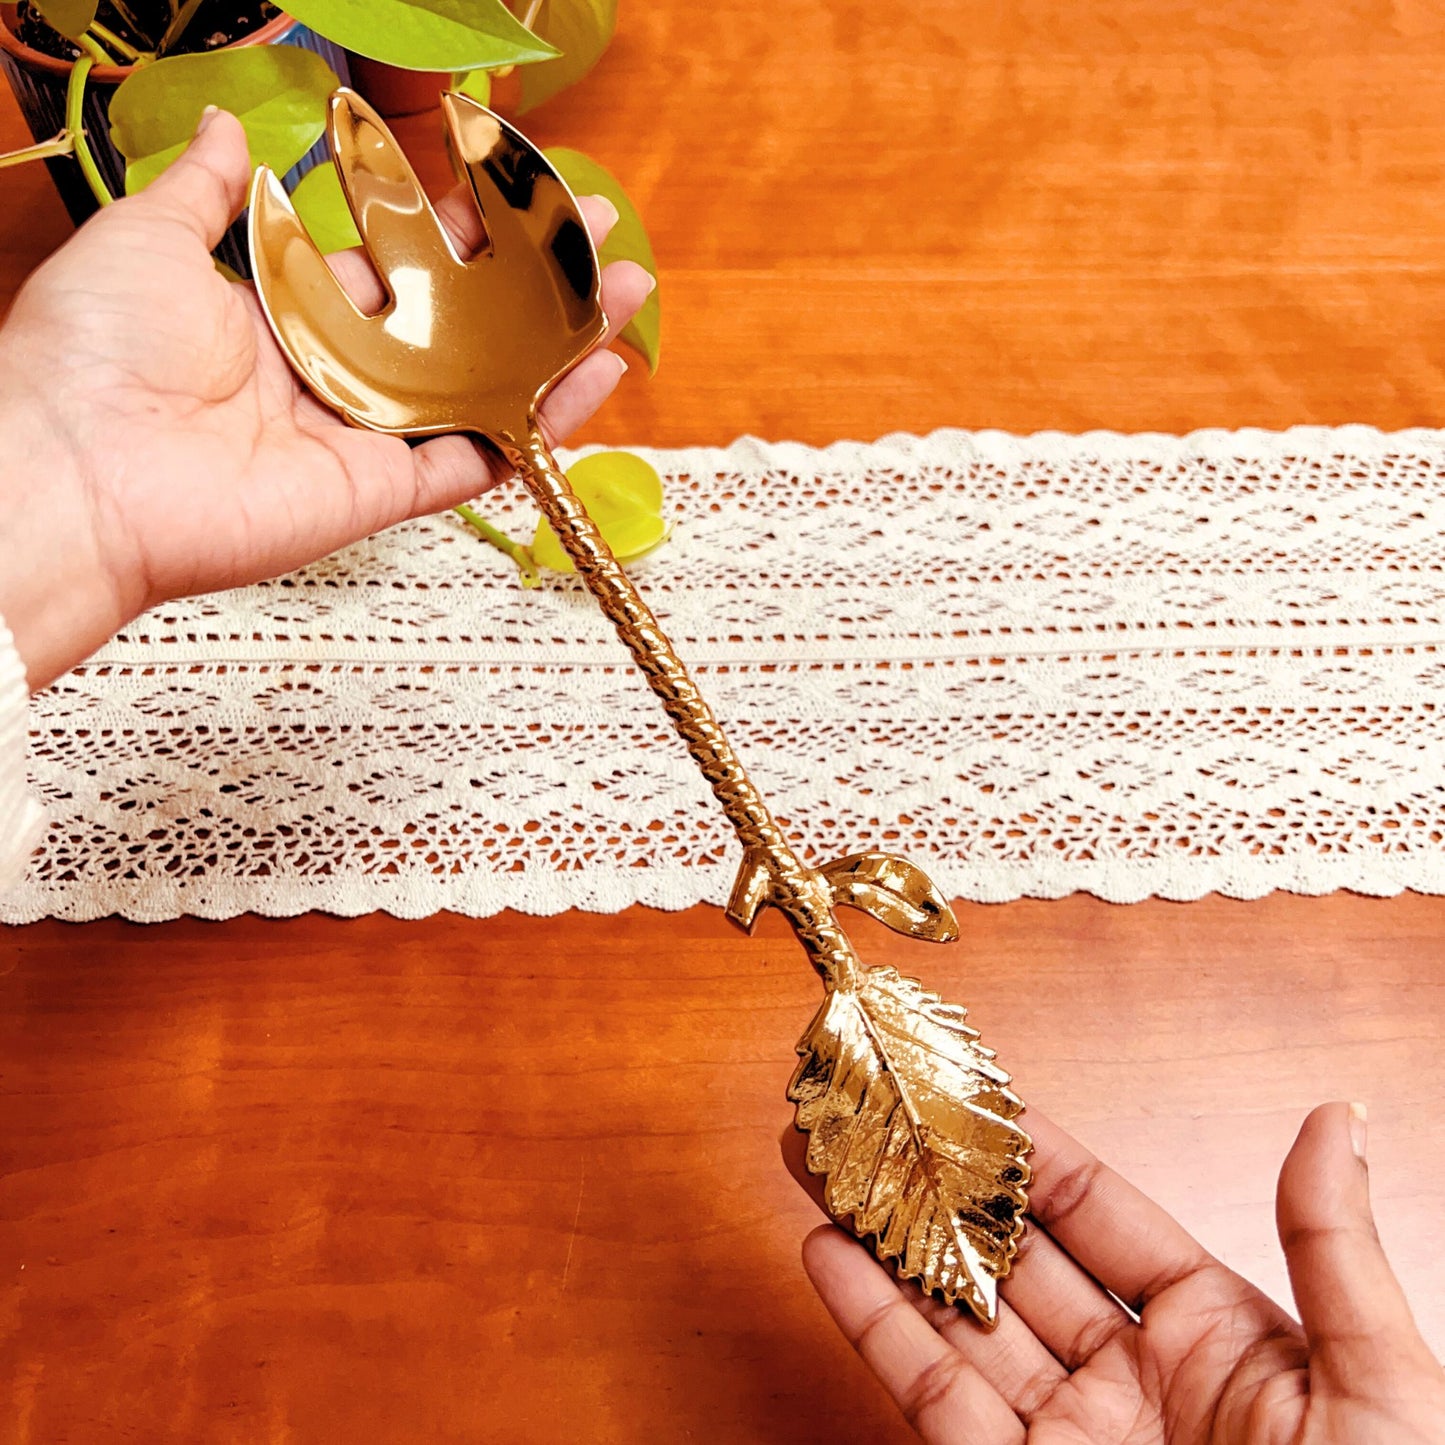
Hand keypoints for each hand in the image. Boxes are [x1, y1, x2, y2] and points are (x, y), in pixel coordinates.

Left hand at [0, 108, 652, 689]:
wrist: (74, 470)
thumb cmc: (94, 350)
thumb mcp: (146, 237)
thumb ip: (204, 189)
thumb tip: (228, 126)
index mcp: (288, 312)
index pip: (397, 263)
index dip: (460, 227)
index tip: (514, 187)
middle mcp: (338, 375)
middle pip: (460, 324)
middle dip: (533, 279)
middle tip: (593, 234)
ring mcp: (368, 436)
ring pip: (486, 390)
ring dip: (558, 345)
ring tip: (621, 294)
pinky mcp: (385, 491)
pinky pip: (480, 458)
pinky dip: (541, 426)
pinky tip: (593, 377)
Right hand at [784, 1103, 1444, 1442]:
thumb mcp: (1380, 1387)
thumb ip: (1330, 1252)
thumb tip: (1335, 1118)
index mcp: (1217, 1337)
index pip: (1096, 1211)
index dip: (1027, 1146)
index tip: (967, 1084)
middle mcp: (1130, 1381)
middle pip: (1008, 1255)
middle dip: (934, 1180)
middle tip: (869, 1110)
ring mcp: (1069, 1441)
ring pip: (955, 1317)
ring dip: (884, 1237)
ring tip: (826, 1163)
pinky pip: (934, 1400)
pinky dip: (874, 1326)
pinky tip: (830, 1256)